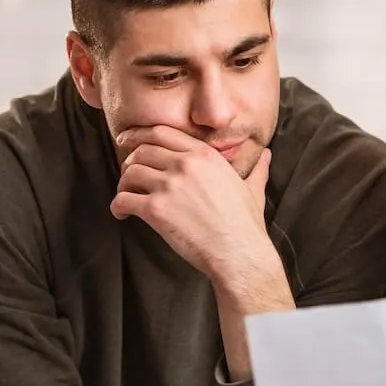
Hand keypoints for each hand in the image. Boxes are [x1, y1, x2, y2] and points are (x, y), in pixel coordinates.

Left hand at [110, 125, 273, 284]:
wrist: (239, 252)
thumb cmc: (246, 225)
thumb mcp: (253, 189)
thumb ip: (256, 169)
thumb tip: (267, 156)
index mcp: (204, 155)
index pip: (162, 132)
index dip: (140, 135)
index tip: (128, 141)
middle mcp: (185, 164)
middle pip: (142, 151)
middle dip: (129, 161)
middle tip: (127, 175)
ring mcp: (169, 185)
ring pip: (129, 173)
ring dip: (123, 184)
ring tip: (127, 196)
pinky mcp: (156, 209)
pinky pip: (123, 199)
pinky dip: (118, 206)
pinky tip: (121, 213)